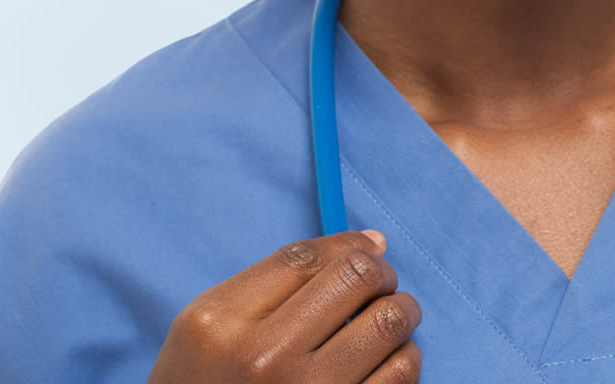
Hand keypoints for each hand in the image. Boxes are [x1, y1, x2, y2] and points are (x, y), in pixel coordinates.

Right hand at [148, 230, 421, 382]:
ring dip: (400, 314)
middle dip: (380, 274)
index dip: (348, 245)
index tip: (367, 250)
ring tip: (387, 324)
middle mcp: (264, 359)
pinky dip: (404, 358)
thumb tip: (372, 244)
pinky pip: (402, 373)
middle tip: (380, 287)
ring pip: (390, 322)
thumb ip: (277, 281)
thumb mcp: (210, 331)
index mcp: (221, 324)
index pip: (307, 259)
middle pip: (356, 278)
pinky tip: (385, 363)